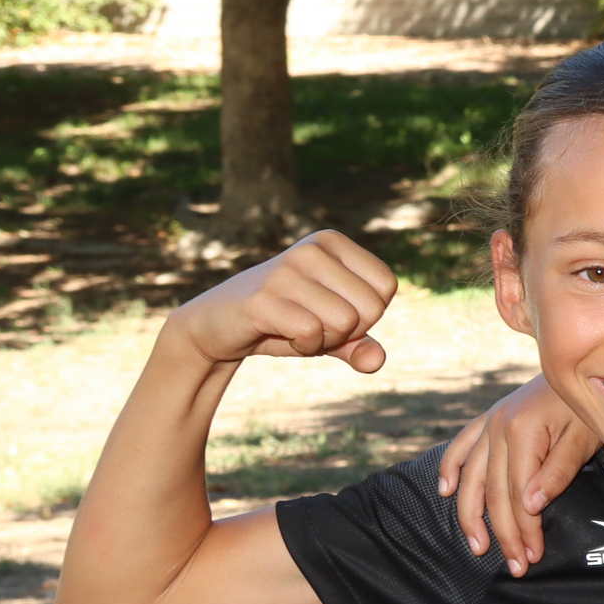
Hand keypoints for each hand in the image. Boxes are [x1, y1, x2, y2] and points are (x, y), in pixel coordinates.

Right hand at [166, 231, 394, 373]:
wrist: (217, 326)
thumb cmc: (283, 322)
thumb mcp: (330, 332)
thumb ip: (359, 345)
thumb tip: (376, 361)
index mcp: (332, 242)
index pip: (386, 286)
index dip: (365, 314)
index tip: (328, 310)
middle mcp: (311, 249)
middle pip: (371, 308)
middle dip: (345, 330)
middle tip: (308, 322)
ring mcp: (286, 270)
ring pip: (345, 323)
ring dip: (323, 339)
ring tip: (292, 326)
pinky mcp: (264, 297)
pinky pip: (313, 333)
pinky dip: (303, 345)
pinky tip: (278, 332)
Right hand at [437, 376, 594, 574]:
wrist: (585, 367)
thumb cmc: (589, 408)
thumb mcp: (584, 439)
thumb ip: (558, 471)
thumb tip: (530, 505)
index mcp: (523, 432)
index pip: (518, 494)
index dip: (524, 529)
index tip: (532, 558)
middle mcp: (498, 427)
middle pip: (494, 492)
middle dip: (504, 533)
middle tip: (515, 567)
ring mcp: (490, 422)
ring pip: (472, 476)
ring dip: (471, 514)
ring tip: (477, 546)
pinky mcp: (489, 418)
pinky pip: (462, 445)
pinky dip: (450, 467)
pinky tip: (446, 492)